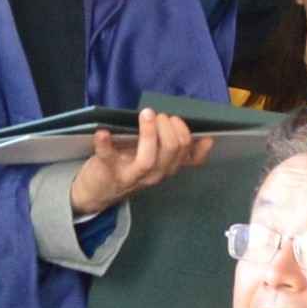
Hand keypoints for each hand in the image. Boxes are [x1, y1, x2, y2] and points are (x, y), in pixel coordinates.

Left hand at [66, 107, 215, 219]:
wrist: (98, 194)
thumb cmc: (131, 169)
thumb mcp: (159, 163)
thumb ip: (181, 153)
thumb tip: (208, 140)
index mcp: (168, 168)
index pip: (188, 153)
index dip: (184, 132)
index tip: (174, 119)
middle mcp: (154, 174)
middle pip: (172, 149)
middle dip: (168, 126)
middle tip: (157, 115)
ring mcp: (131, 174)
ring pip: (149, 157)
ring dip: (149, 132)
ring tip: (147, 114)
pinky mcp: (108, 170)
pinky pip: (107, 156)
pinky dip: (105, 143)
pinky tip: (103, 131)